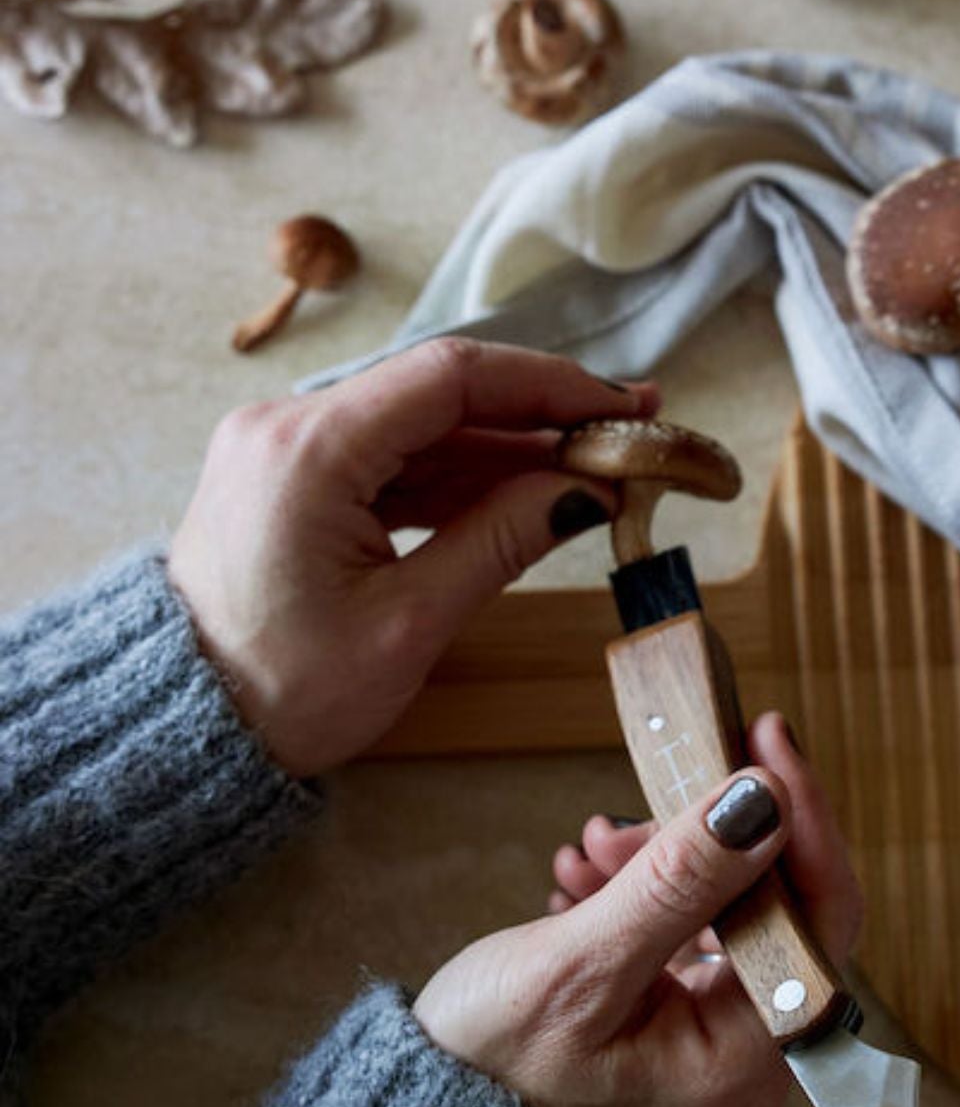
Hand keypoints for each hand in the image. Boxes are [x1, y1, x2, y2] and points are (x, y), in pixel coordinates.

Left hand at [168, 337, 656, 775]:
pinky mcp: (297, 478)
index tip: (621, 408)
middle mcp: (290, 426)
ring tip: (597, 463)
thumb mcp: (409, 623)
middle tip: (630, 428)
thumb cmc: (282, 690)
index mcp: (308, 450)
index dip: (549, 385)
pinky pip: (395, 459)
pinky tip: (531, 488)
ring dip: (510, 446)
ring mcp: (290, 449)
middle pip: (440, 393)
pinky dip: (464, 474)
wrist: (184, 729)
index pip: (450, 377)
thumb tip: (588, 491)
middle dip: (540, 412)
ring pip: (423, 427)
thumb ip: (502, 540)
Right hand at [412, 713, 864, 1106]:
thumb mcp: (582, 962)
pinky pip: (689, 927)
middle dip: (710, 841)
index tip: (766, 742)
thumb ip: (677, 882)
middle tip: (650, 793)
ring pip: (728, 908)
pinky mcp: (679, 1014)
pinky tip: (589, 876)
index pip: (820, 920)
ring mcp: (714, 1034)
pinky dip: (646, 891)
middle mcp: (749, 1056)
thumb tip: (762, 800)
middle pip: (776, 906)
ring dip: (665, 862)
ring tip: (593, 849)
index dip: (802, 819)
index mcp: (745, 1064)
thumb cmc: (494, 1065)